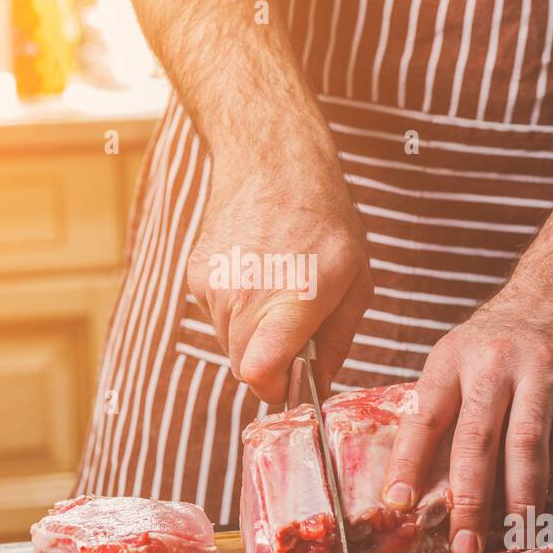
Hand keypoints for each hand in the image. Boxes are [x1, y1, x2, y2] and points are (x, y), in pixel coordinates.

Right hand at [186, 135, 372, 403]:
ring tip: (276, 291)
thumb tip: (321, 383)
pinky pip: (215, 316)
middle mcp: (244, 299)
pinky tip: (255, 276)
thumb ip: (337, 340)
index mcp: (290, 302)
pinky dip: (234, 310)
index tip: (294, 380)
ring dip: (252, 335)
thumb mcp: (356, 280)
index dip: (277, 388)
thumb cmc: (324, 220)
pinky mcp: (196, 277)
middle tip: (295, 330)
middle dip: (270, 363)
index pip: (259, 374)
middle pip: (244, 367)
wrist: (272, 165)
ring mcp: (214, 288)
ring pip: (228, 343)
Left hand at [381, 284, 552, 552]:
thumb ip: (444, 408)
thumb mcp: (460, 355)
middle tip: (465, 546)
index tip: (399, 504)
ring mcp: (546, 370)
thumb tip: (413, 482)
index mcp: (453, 359)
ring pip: (530, 443)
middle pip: (477, 439)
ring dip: (525, 498)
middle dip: (469, 499)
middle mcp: (495, 362)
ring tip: (521, 538)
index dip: (409, 463)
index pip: (425, 417)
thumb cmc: (503, 337)